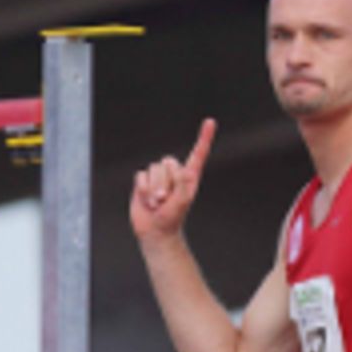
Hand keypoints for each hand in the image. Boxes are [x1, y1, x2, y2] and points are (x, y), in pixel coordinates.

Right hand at [130, 118, 215, 240]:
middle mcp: (174, 173)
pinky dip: (143, 189)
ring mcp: (158, 177)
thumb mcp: (182, 201)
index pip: (198, 153)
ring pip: (153, 169)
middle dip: (165, 181)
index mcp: (189, 176)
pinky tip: (146, 200)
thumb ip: (181, 184)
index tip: (210, 121)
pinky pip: (140, 175)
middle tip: (165, 200)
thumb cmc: (172, 217)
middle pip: (168, 161)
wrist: (155, 230)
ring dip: (154, 188)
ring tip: (157, 203)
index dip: (204, 137)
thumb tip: (178, 169)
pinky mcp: (143, 181)